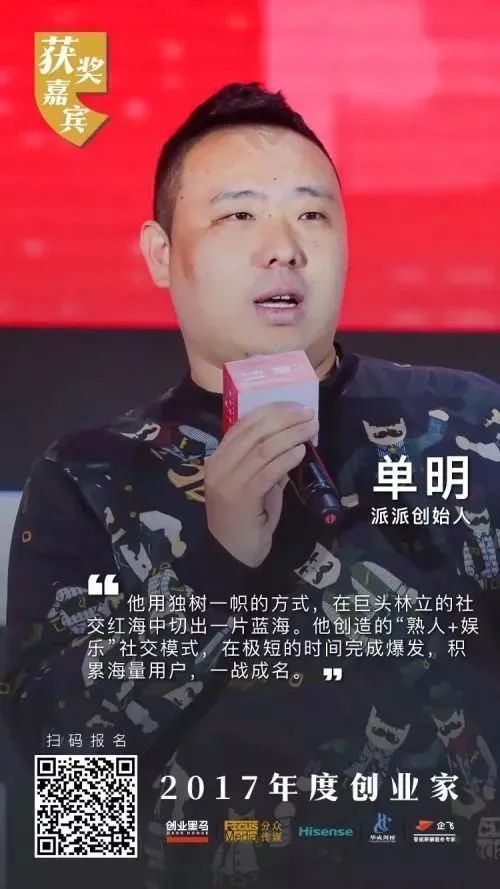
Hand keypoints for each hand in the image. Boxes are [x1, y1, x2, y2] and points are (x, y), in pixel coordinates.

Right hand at [204, 402, 318, 566]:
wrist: (232, 553)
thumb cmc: (246, 518)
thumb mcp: (255, 484)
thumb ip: (267, 463)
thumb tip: (292, 441)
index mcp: (218, 458)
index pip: (243, 424)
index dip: (270, 411)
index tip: (294, 405)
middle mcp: (219, 466)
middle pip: (254, 432)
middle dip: (284, 419)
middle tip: (307, 413)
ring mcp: (228, 482)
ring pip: (262, 449)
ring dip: (291, 435)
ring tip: (310, 428)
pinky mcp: (241, 498)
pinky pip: (267, 472)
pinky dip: (286, 458)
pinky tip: (301, 451)